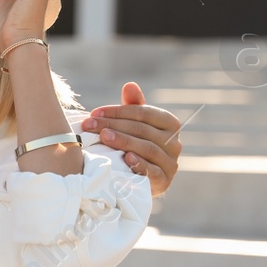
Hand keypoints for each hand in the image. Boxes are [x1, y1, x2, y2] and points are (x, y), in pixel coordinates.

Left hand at [80, 81, 182, 195]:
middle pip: (142, 129)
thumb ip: (133, 106)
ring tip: (103, 136)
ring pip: (148, 148)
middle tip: (91, 124)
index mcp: (169, 123)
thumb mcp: (134, 125)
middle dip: (114, 125)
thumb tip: (129, 85)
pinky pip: (153, 171)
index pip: (143, 113)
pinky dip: (139, 164)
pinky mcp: (165, 181)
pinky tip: (125, 158)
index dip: (118, 111)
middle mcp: (175, 142)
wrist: (137, 181)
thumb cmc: (134, 146)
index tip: (94, 112)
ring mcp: (171, 163)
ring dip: (124, 141)